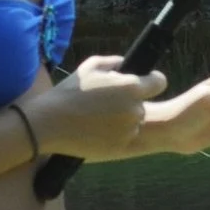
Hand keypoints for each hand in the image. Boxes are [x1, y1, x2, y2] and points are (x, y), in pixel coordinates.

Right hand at [40, 54, 164, 159]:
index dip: (152, 82)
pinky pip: (126, 138)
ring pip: (134, 123)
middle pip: (143, 104)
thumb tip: (125, 63)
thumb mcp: (89, 67)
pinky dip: (115, 135)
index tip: (143, 84)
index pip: (160, 82)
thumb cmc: (68, 93)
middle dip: (130, 103)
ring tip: (97, 118)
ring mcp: (130, 130)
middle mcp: (135, 109)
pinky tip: (95, 131)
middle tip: (105, 104)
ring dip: (123, 120)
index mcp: (132, 87)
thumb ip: (113, 62)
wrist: (49, 124)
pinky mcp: (122, 147)